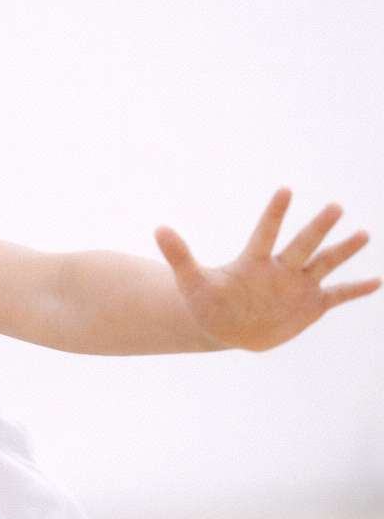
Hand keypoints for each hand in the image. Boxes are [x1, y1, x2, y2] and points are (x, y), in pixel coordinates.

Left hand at [155, 189, 379, 351]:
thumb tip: (158, 228)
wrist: (226, 328)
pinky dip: (356, 290)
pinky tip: (378, 281)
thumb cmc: (207, 302)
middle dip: (317, 228)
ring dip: (343, 251)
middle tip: (335, 206)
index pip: (265, 233)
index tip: (285, 190)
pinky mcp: (311, 304)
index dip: (274, 214)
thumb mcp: (191, 282)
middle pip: (302, 244)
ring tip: (363, 234)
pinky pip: (338, 295)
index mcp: (253, 261)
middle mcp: (281, 268)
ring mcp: (298, 284)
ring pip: (324, 263)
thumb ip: (179, 256)